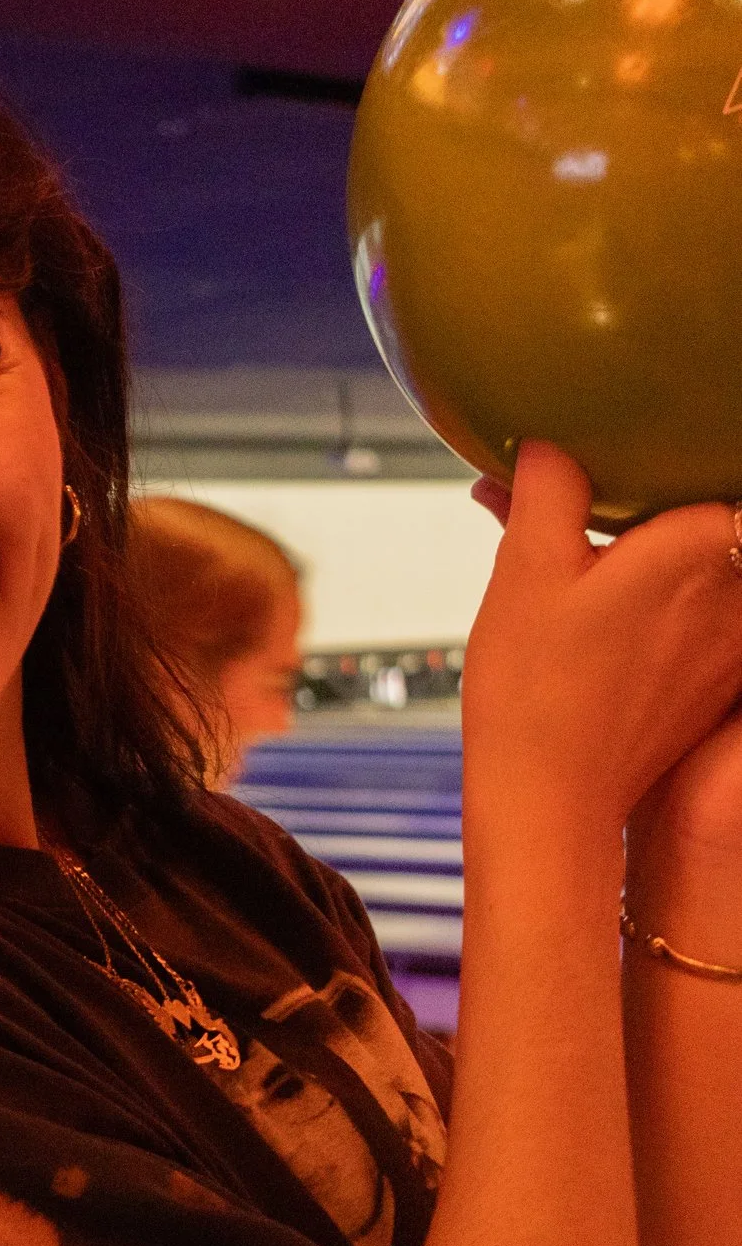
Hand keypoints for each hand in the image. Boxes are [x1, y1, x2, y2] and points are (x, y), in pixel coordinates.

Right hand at [465, 443, 741, 830]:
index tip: (611, 473)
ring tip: (587, 573)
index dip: (655, 461)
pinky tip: (603, 625)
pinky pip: (703, 622)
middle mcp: (736, 590)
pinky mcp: (719, 683)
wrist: (551, 800)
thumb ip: (547, 490)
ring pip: (704, 575)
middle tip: (581, 519)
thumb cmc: (536, 690)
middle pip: (706, 523)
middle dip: (646, 519)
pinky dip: (664, 612)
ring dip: (658, 565)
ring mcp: (735, 642)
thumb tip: (551, 446)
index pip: (701, 468)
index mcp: (700, 544)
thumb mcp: (524, 569)